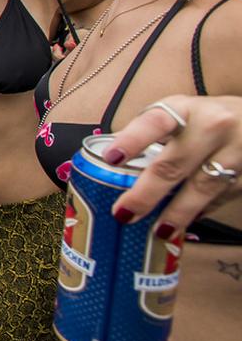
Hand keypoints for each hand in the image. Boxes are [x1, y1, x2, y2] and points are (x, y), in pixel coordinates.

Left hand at [106, 96, 241, 234]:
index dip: (132, 140)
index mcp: (183, 109)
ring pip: (201, 187)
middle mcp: (209, 127)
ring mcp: (233, 151)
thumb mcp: (178, 113)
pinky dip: (200, 211)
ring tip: (158, 230)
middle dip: (146, 193)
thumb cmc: (205, 119)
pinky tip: (186, 220)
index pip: (154, 123)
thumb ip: (151, 135)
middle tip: (124, 212)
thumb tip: (116, 166)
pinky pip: (220, 197)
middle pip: (173, 164)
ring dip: (177, 213)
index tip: (111, 158)